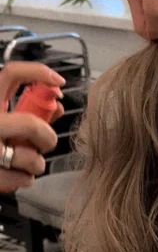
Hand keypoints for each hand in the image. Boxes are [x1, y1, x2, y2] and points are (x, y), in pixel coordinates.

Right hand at [0, 63, 62, 192]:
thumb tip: (56, 107)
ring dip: (36, 164)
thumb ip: (28, 112)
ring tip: (24, 163)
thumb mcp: (2, 119)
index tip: (58, 82)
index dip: (38, 72)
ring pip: (32, 159)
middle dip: (48, 136)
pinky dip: (24, 179)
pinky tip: (13, 175)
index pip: (11, 74)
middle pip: (31, 124)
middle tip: (46, 142)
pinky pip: (25, 179)